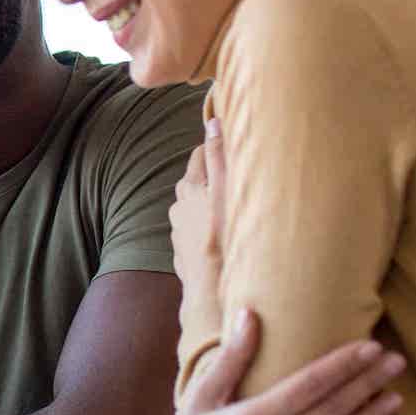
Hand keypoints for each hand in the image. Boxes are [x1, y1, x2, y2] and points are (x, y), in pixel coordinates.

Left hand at [169, 117, 225, 321]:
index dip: (215, 148)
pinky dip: (208, 228)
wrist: (211, 292)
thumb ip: (219, 157)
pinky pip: (197, 233)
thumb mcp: (225, 192)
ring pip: (196, 208)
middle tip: (237, 173)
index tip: (231, 143)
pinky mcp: (184, 254)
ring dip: (211, 204)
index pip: (200, 156)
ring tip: (233, 206)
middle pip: (196, 182)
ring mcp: (179, 232)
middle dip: (213, 175)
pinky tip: (224, 235)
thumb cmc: (221, 239)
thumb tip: (212, 122)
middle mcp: (178, 208)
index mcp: (188, 189)